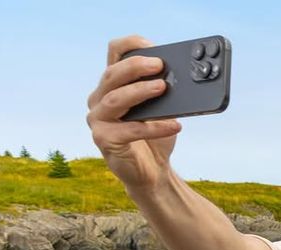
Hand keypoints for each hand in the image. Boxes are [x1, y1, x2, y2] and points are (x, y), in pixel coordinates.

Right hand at [86, 35, 182, 190]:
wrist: (152, 172)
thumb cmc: (156, 137)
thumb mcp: (162, 110)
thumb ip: (164, 91)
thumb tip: (182, 75)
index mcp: (112, 85)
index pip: (114, 54)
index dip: (130, 46)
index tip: (152, 45)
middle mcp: (99, 99)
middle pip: (112, 75)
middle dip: (136, 67)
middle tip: (160, 65)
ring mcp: (98, 119)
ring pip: (115, 99)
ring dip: (140, 91)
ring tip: (163, 87)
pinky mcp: (104, 140)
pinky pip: (130, 130)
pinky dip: (155, 126)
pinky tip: (175, 125)